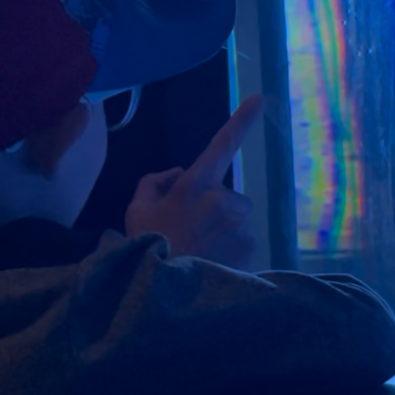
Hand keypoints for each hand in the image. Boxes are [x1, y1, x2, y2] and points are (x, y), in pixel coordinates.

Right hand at [125, 96, 264, 269]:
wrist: (161, 296)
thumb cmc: (147, 250)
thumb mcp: (136, 211)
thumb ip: (154, 183)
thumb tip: (176, 172)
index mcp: (194, 185)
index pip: (221, 145)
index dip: (240, 120)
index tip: (259, 98)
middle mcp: (222, 199)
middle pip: (229, 198)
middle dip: (216, 211)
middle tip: (192, 235)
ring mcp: (240, 224)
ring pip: (238, 223)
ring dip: (225, 234)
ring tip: (201, 254)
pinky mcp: (252, 247)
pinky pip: (246, 244)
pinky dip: (234, 254)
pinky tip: (214, 266)